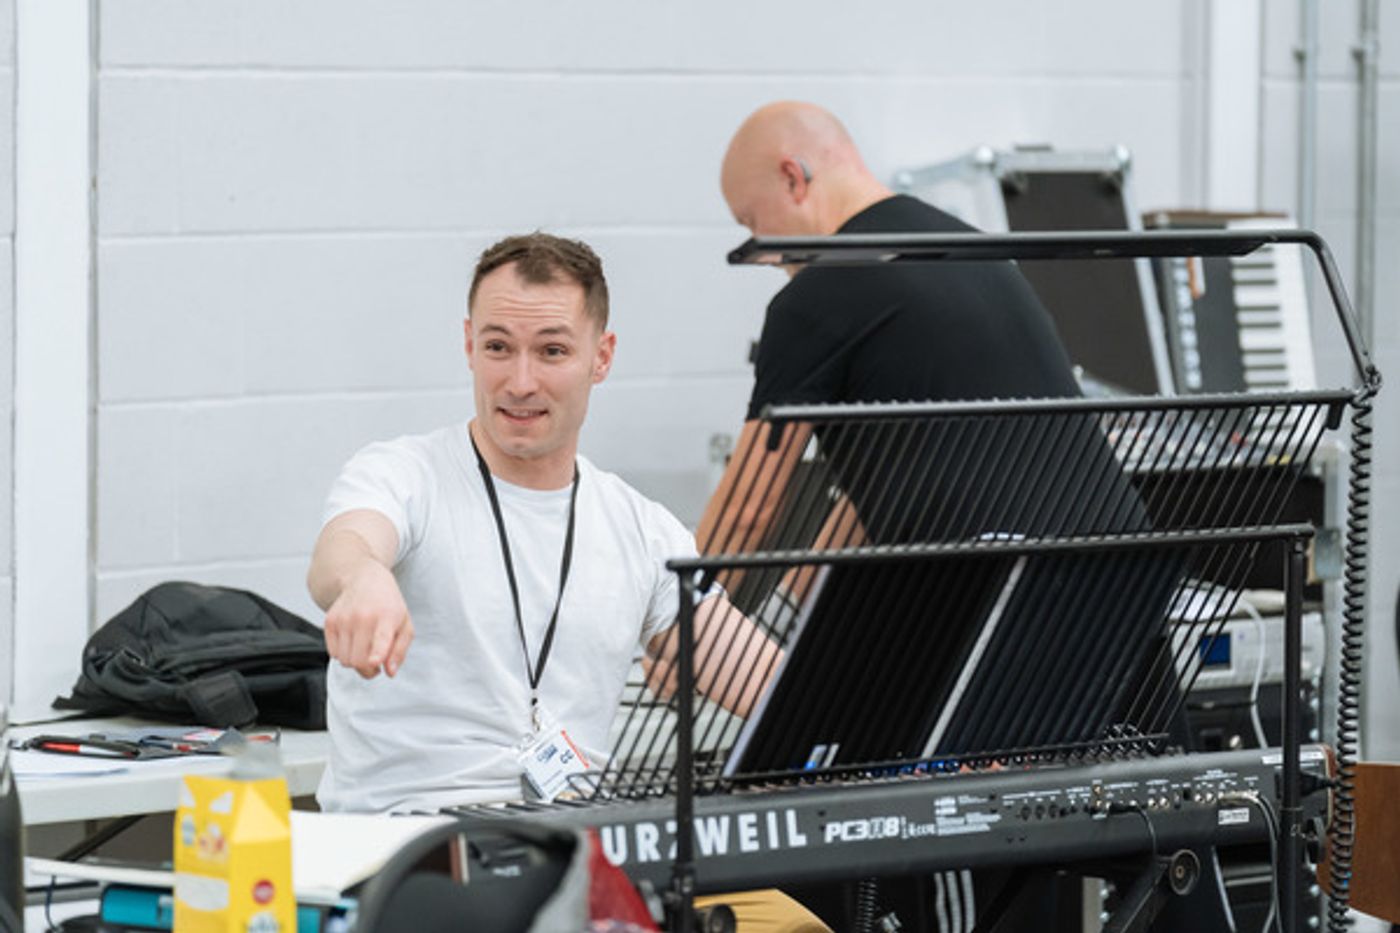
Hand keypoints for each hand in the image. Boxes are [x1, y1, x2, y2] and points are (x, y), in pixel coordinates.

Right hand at [323, 561, 413, 678]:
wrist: (365, 580)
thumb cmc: (388, 605)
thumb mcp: (405, 624)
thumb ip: (400, 651)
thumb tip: (389, 672)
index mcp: (387, 617)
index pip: (380, 639)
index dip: (376, 654)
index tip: (374, 662)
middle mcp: (363, 617)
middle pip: (358, 660)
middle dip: (367, 669)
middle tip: (374, 662)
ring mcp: (344, 619)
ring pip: (344, 660)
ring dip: (354, 662)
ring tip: (364, 650)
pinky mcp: (330, 621)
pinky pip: (332, 653)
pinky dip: (342, 654)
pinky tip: (352, 642)